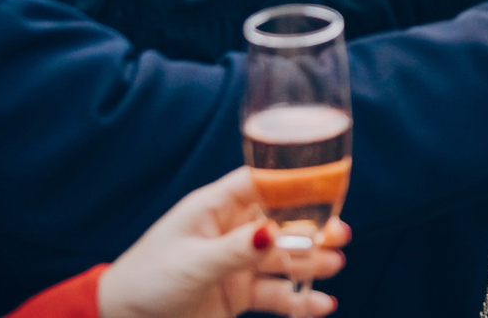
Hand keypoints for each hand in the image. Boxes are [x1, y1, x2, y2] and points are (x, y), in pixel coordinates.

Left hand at [97, 168, 346, 317]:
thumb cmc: (147, 282)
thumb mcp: (192, 264)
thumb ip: (236, 250)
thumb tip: (273, 232)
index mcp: (215, 209)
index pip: (262, 183)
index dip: (296, 181)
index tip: (330, 185)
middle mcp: (231, 232)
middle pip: (282, 223)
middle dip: (312, 228)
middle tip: (340, 234)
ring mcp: (237, 264)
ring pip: (284, 258)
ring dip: (310, 262)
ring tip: (333, 266)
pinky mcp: (238, 294)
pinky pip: (276, 294)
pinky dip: (298, 300)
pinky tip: (319, 306)